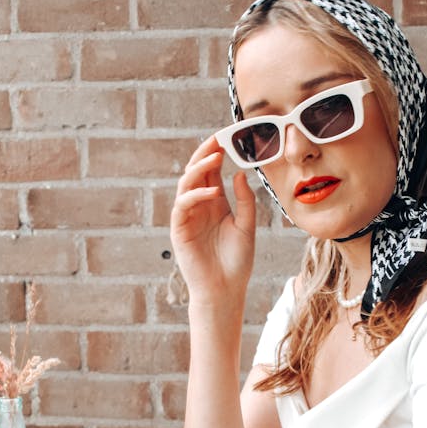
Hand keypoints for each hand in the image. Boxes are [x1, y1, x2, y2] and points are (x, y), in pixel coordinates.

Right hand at [170, 137, 256, 308]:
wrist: (226, 290)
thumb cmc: (237, 262)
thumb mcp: (247, 227)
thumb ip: (245, 201)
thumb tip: (239, 175)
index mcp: (215, 203)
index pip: (212, 172)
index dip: (216, 154)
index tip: (227, 137)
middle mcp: (199, 206)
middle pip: (196, 172)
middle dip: (205, 154)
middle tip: (217, 139)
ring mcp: (188, 217)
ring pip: (186, 184)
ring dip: (199, 169)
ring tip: (215, 158)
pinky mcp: (180, 230)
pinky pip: (183, 206)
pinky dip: (196, 196)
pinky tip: (212, 192)